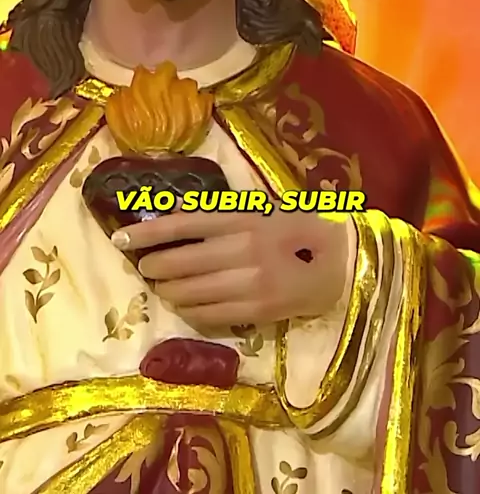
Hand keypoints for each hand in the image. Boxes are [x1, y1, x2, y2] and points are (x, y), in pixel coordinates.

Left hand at [112, 206, 351, 328]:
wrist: (343, 263)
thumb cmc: (301, 228)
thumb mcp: (263, 208)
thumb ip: (221, 211)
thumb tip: (173, 211)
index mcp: (243, 218)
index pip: (183, 224)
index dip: (147, 231)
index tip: (120, 237)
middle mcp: (242, 249)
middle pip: (179, 261)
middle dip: (153, 266)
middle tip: (144, 265)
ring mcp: (249, 283)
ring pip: (189, 292)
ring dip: (168, 290)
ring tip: (163, 286)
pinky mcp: (257, 311)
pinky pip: (208, 315)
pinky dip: (189, 310)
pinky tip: (186, 304)